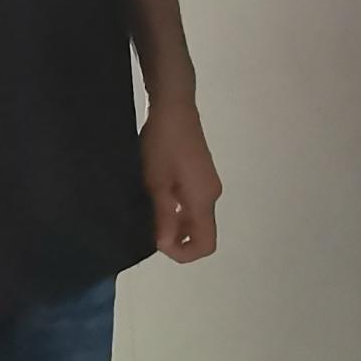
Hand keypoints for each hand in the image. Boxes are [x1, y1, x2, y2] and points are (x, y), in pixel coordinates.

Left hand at [142, 92, 221, 264]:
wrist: (173, 107)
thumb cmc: (162, 144)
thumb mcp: (157, 184)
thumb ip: (163, 217)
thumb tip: (165, 245)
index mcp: (204, 199)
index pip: (206, 244)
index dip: (183, 253)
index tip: (159, 243)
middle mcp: (212, 195)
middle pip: (201, 232)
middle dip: (177, 238)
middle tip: (149, 225)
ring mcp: (208, 183)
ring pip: (196, 217)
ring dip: (176, 222)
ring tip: (150, 209)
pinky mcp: (202, 173)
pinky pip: (194, 202)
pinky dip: (178, 208)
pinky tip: (158, 194)